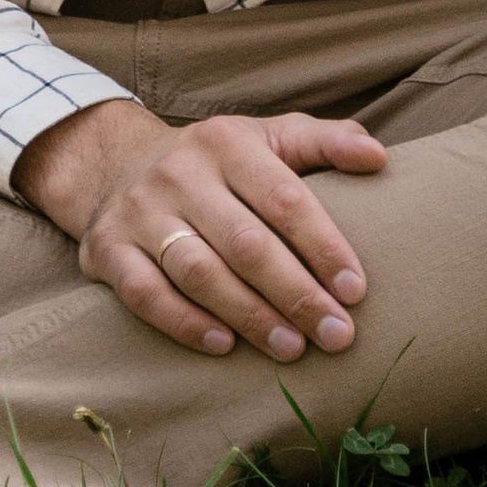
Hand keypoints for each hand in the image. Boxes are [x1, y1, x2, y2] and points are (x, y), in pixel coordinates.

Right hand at [14, 98, 387, 362]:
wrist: (114, 163)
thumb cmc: (215, 161)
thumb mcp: (267, 137)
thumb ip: (324, 142)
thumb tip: (379, 158)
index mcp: (228, 142)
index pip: (285, 197)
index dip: (323, 245)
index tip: (357, 291)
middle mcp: (182, 173)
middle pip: (246, 242)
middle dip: (297, 294)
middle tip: (337, 335)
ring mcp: (141, 212)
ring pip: (199, 270)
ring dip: (249, 315)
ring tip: (292, 349)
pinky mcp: (108, 250)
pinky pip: (146, 294)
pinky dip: (184, 322)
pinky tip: (224, 345)